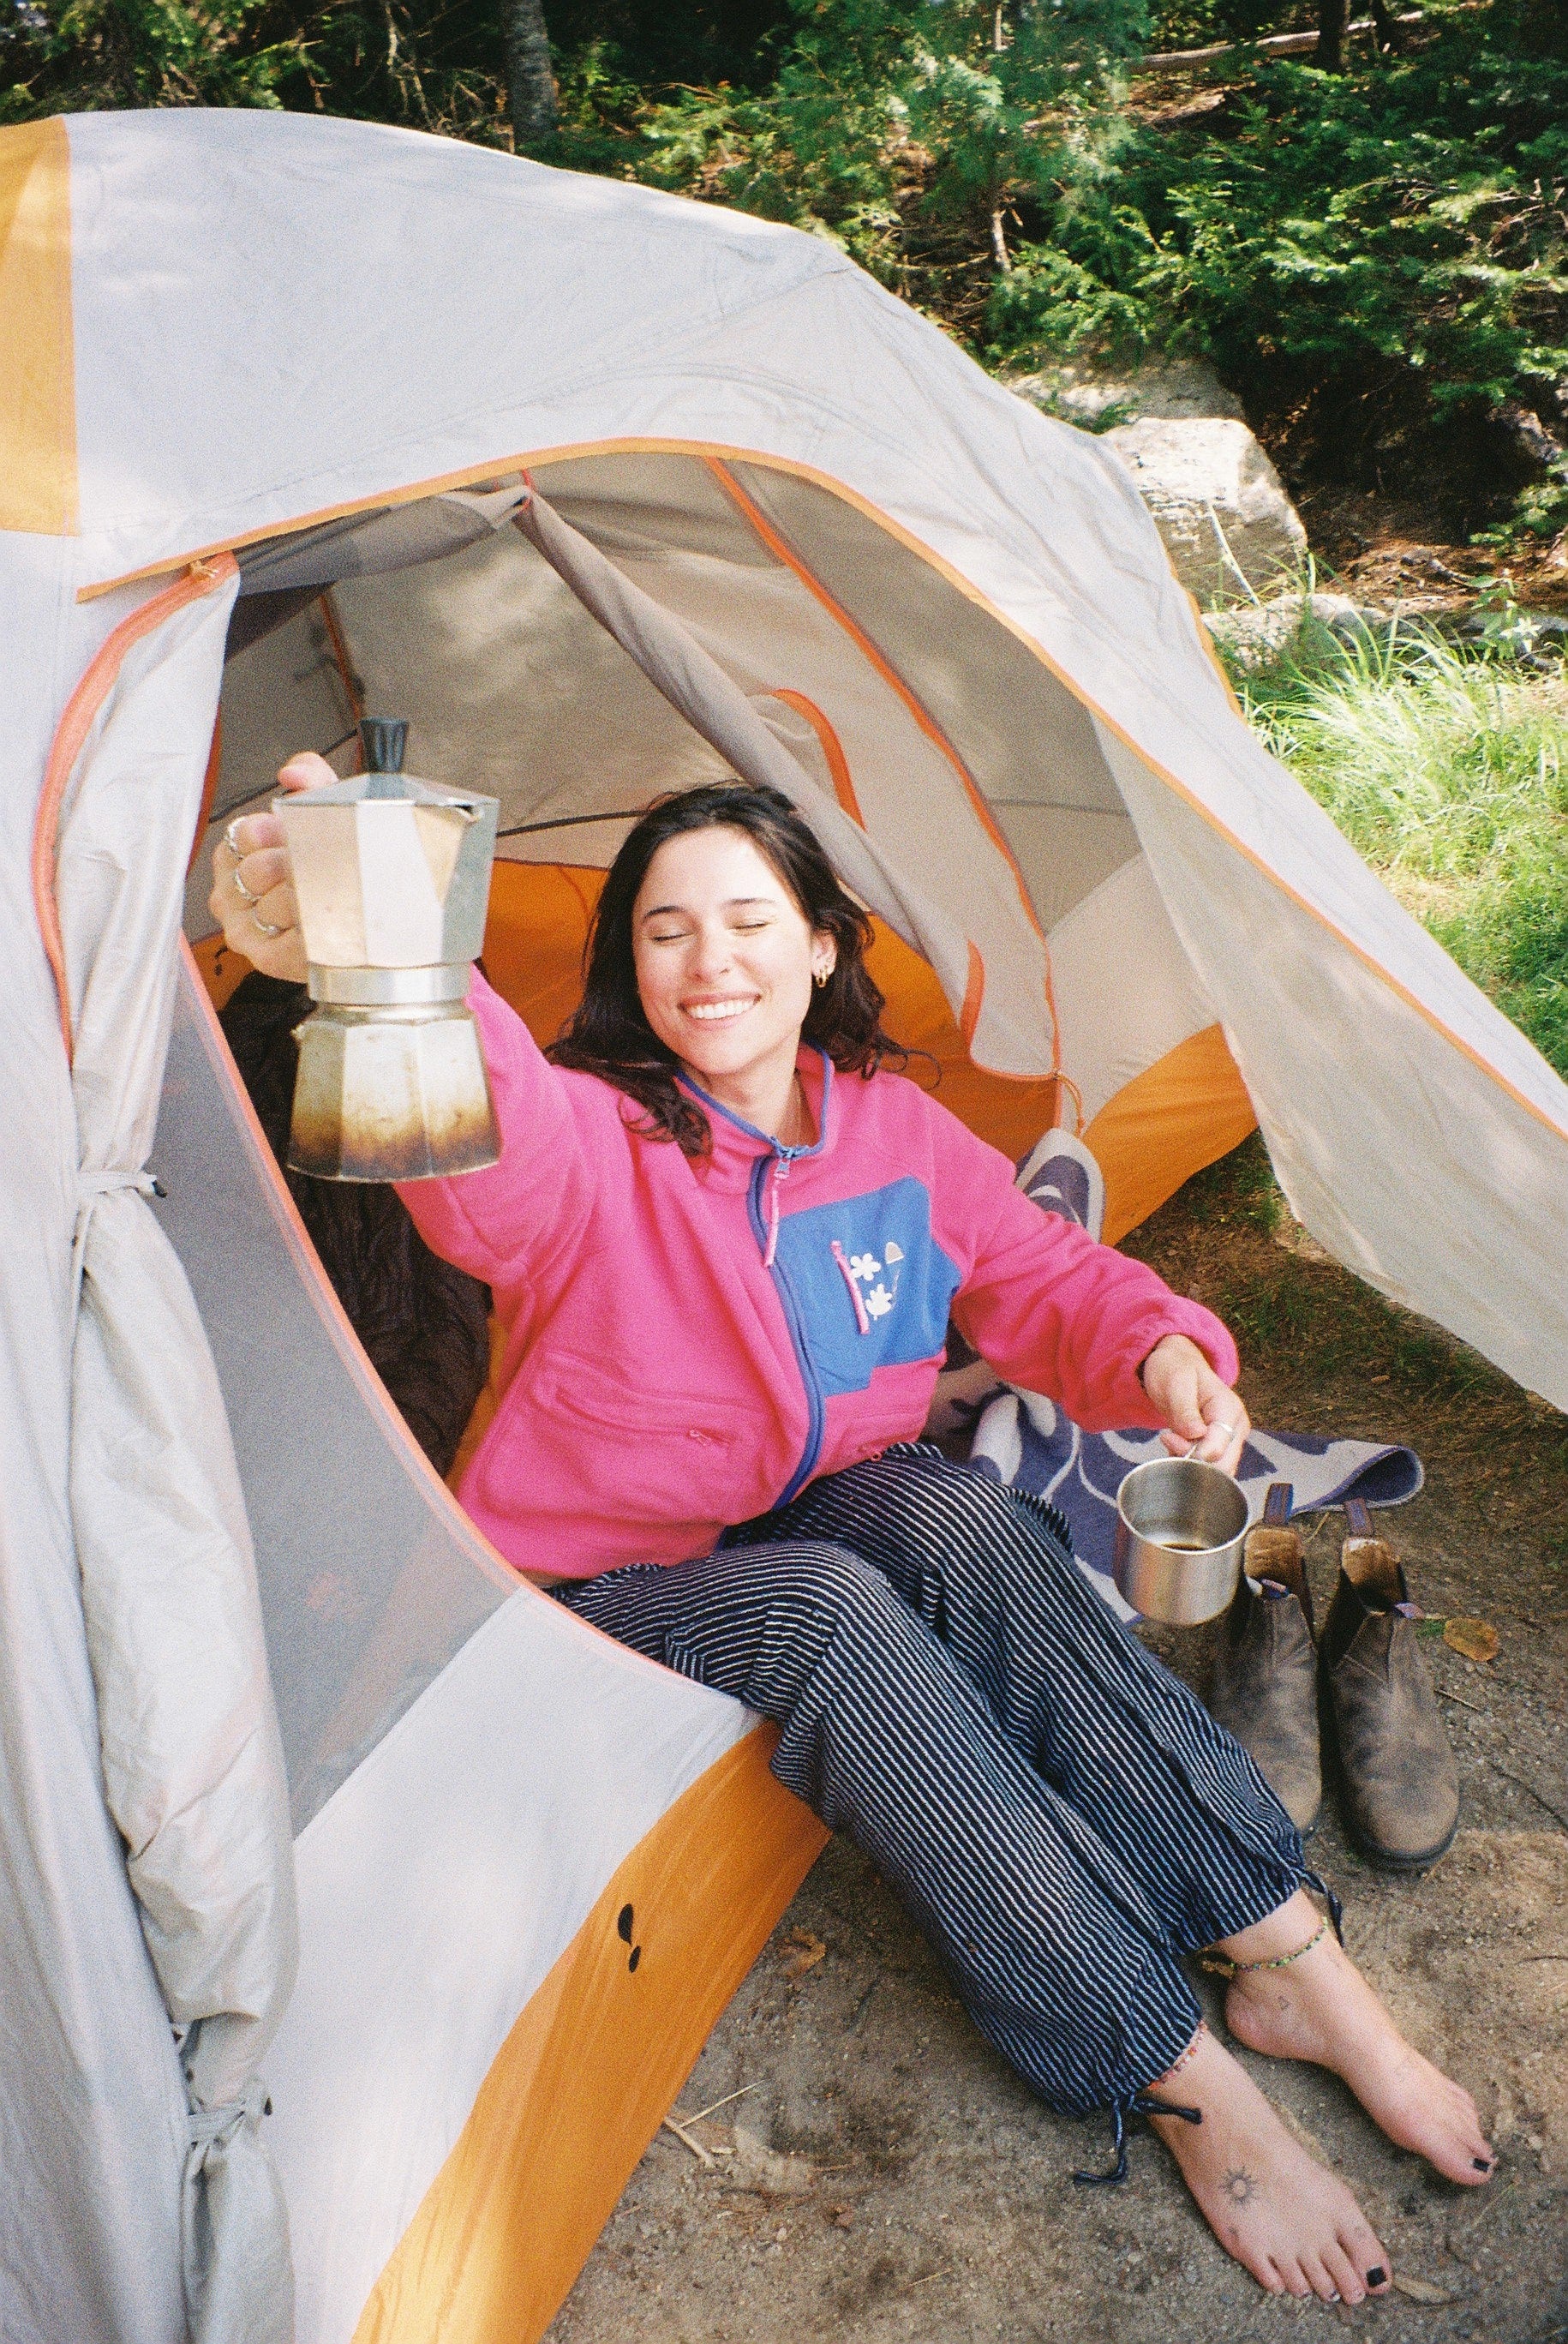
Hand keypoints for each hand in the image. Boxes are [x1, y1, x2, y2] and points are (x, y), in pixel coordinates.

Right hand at [207, 751, 333, 983]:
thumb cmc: (334, 862)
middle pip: (258, 870)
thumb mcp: (324, 809)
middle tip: (320, 867)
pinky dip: (316, 928)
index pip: (244, 834)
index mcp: (233, 855)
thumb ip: (310, 777)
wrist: (365, 911)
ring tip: (329, 894)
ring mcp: (244, 929)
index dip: (279, 832)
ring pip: (277, 903)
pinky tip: (329, 920)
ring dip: (311, 896)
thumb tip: (292, 773)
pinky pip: (291, 939)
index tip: (297, 835)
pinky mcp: (267, 958)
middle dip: (297, 863)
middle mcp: (230, 894)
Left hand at [1140, 1333, 1248, 1475]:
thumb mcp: (1175, 1382)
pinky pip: (1208, 1468)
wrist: (1174, 1365)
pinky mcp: (1220, 1447)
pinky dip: (1189, 1464)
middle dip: (1191, 1461)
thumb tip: (1196, 1434)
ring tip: (1172, 1437)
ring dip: (1189, 1463)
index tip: (1169, 1437)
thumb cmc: (1175, 1369)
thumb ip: (1185, 1409)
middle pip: (1222, 1466)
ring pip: (1216, 1471)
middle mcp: (1236, 1427)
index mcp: (1229, 1408)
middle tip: (1169, 1439)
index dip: (1191, 1452)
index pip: (1218, 1448)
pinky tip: (1177, 1444)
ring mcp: (1230, 1439)